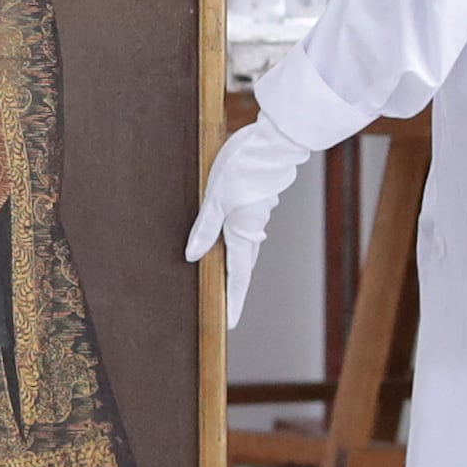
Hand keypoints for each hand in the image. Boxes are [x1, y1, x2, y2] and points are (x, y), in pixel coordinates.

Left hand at [185, 117, 309, 323]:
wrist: (274, 143)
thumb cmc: (242, 167)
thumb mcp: (215, 198)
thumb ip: (204, 227)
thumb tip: (193, 256)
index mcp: (242, 232)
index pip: (237, 275)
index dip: (233, 300)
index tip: (231, 324)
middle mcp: (253, 228)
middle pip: (244, 265)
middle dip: (236, 286)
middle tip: (229, 307)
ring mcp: (258, 215)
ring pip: (247, 247)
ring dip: (238, 264)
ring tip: (228, 279)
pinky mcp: (258, 201)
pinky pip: (248, 229)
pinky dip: (240, 240)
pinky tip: (234, 235)